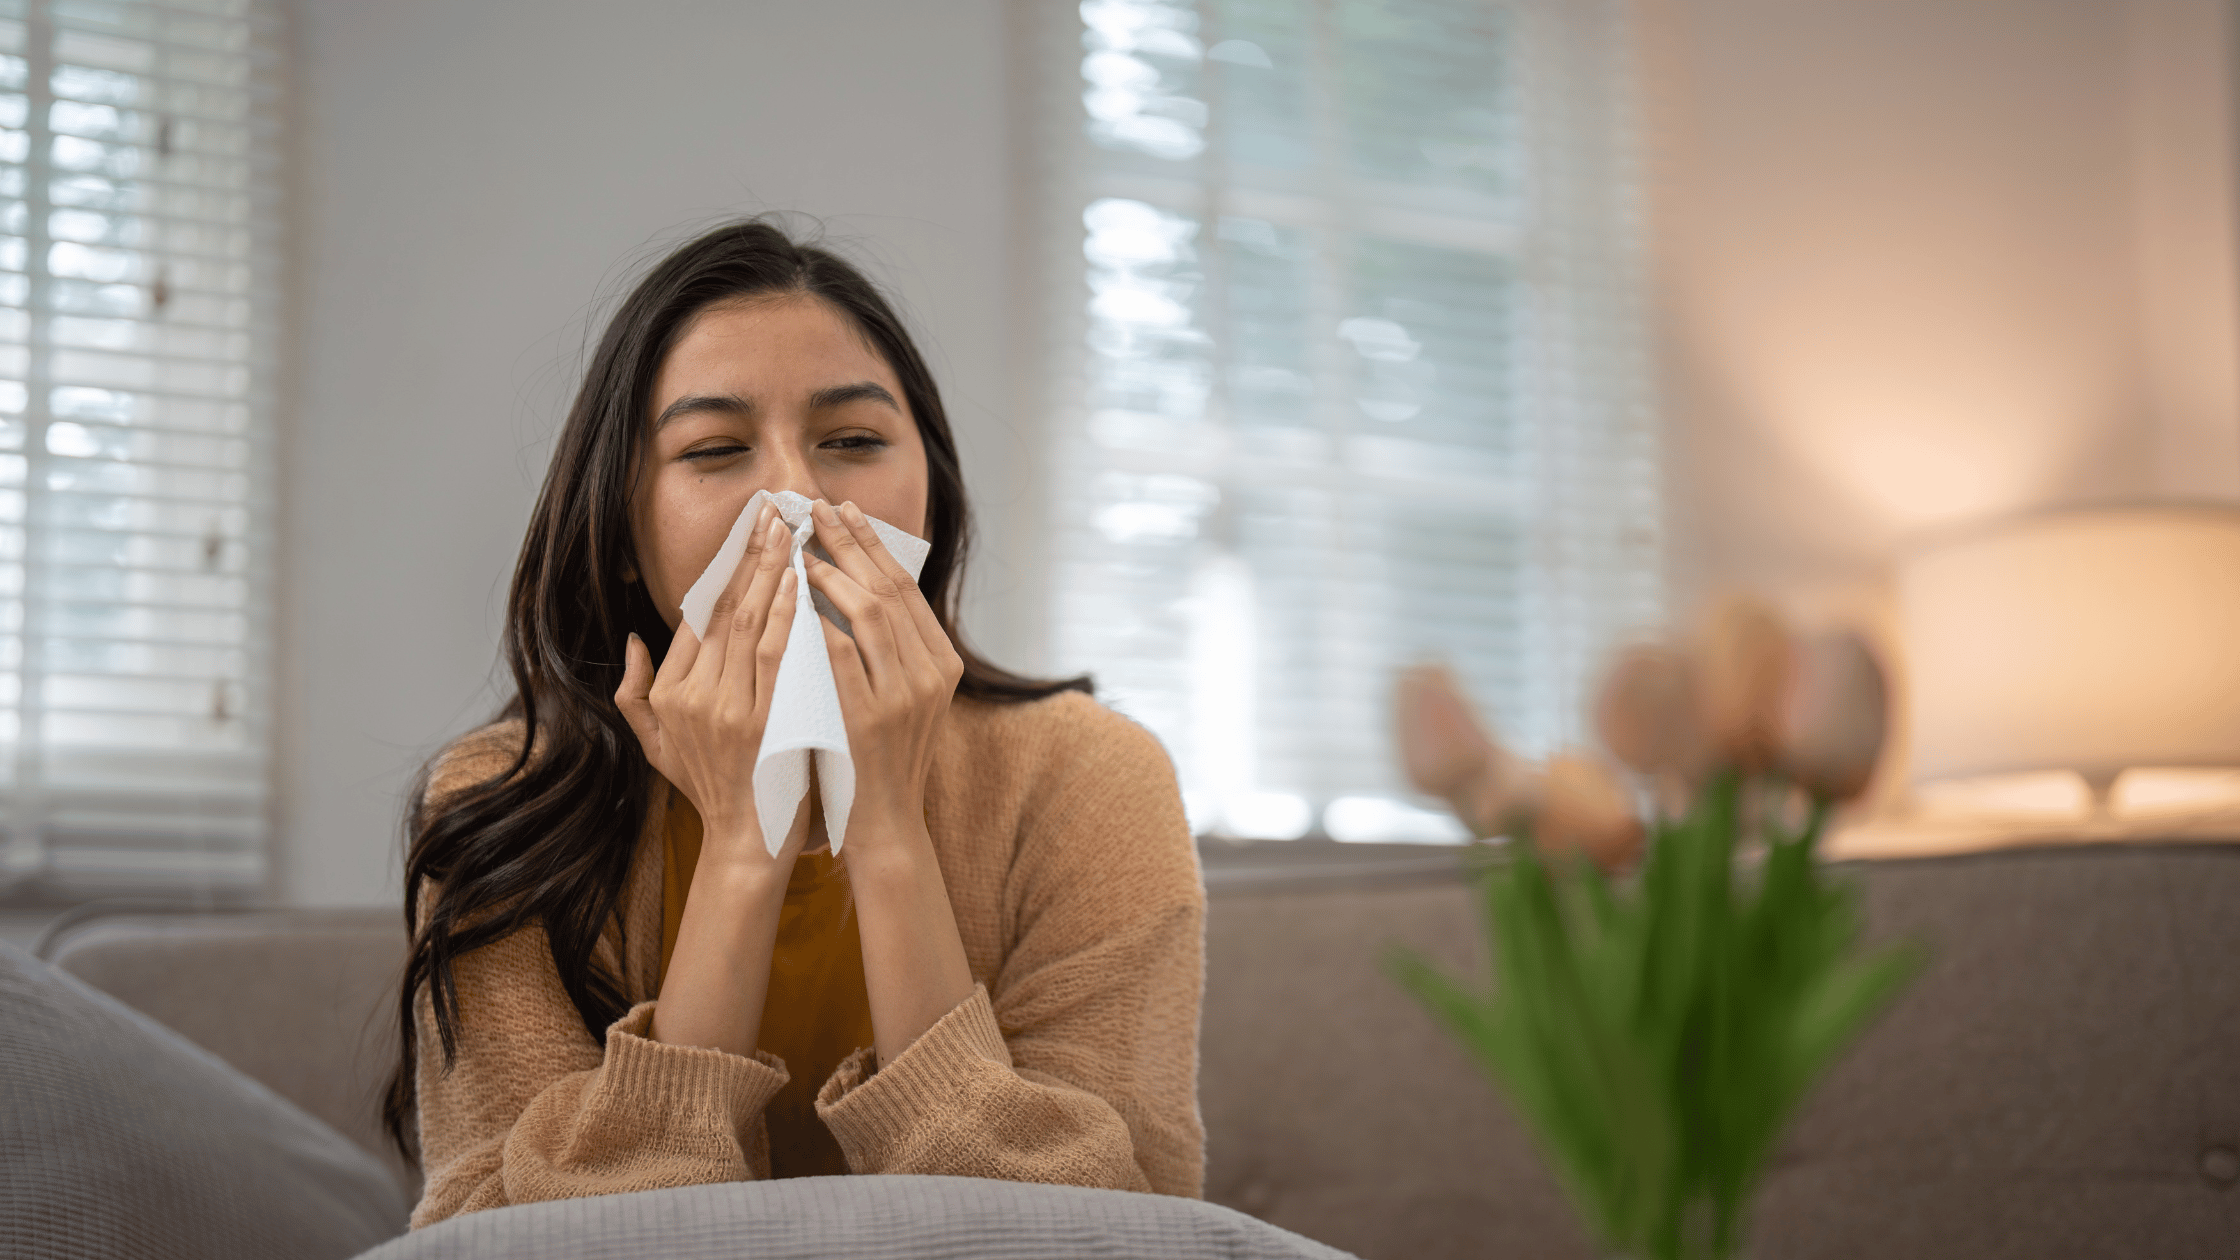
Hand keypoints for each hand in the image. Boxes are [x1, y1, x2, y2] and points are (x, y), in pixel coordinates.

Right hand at [616, 504, 802, 866]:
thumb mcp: (658, 747)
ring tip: (788, 531)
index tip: (748, 535)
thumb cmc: (713, 792)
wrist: (748, 844)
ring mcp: (726, 709)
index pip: (697, 619)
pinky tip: (798, 581)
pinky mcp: (760, 722)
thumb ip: (636, 695)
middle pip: (721, 610)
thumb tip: (635, 639)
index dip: (724, 572)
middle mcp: (692, 697)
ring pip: (747, 624)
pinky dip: (784, 615)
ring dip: (769, 572)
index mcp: (670, 695)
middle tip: (771, 512)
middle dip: (748, 555)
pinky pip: (773, 655)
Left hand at [801, 498, 963, 844]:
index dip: (873, 544)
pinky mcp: (868, 718)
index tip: (844, 510)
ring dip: (832, 573)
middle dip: (850, 542)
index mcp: (940, 664)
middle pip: (889, 589)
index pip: (906, 588)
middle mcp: (930, 675)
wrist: (884, 823)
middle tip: (815, 507)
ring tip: (800, 548)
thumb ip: (890, 648)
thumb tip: (858, 583)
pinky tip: (791, 598)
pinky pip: (839, 654)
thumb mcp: (903, 697)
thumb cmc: (878, 756)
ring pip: (869, 613)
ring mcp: (902, 697)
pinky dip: (816, 621)